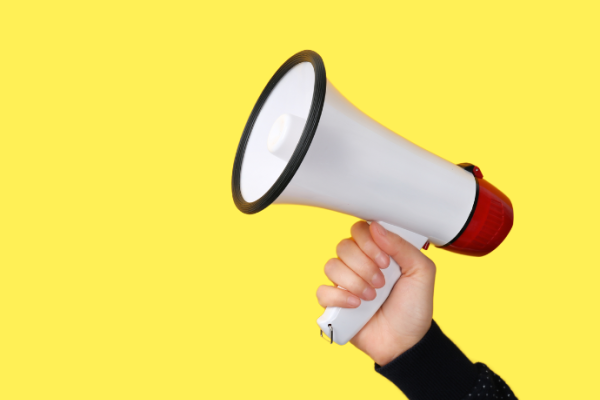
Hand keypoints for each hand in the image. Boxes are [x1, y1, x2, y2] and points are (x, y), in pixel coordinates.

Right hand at [316, 221, 435, 365]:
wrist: (407, 342)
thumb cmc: (414, 308)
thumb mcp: (421, 272)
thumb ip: (402, 246)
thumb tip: (376, 227)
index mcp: (377, 252)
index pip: (359, 230)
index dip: (368, 242)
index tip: (385, 261)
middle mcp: (358, 264)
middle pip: (343, 246)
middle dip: (363, 265)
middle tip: (381, 283)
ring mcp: (344, 283)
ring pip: (331, 266)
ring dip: (353, 282)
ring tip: (371, 297)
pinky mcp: (334, 304)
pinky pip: (322, 291)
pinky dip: (339, 297)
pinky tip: (356, 305)